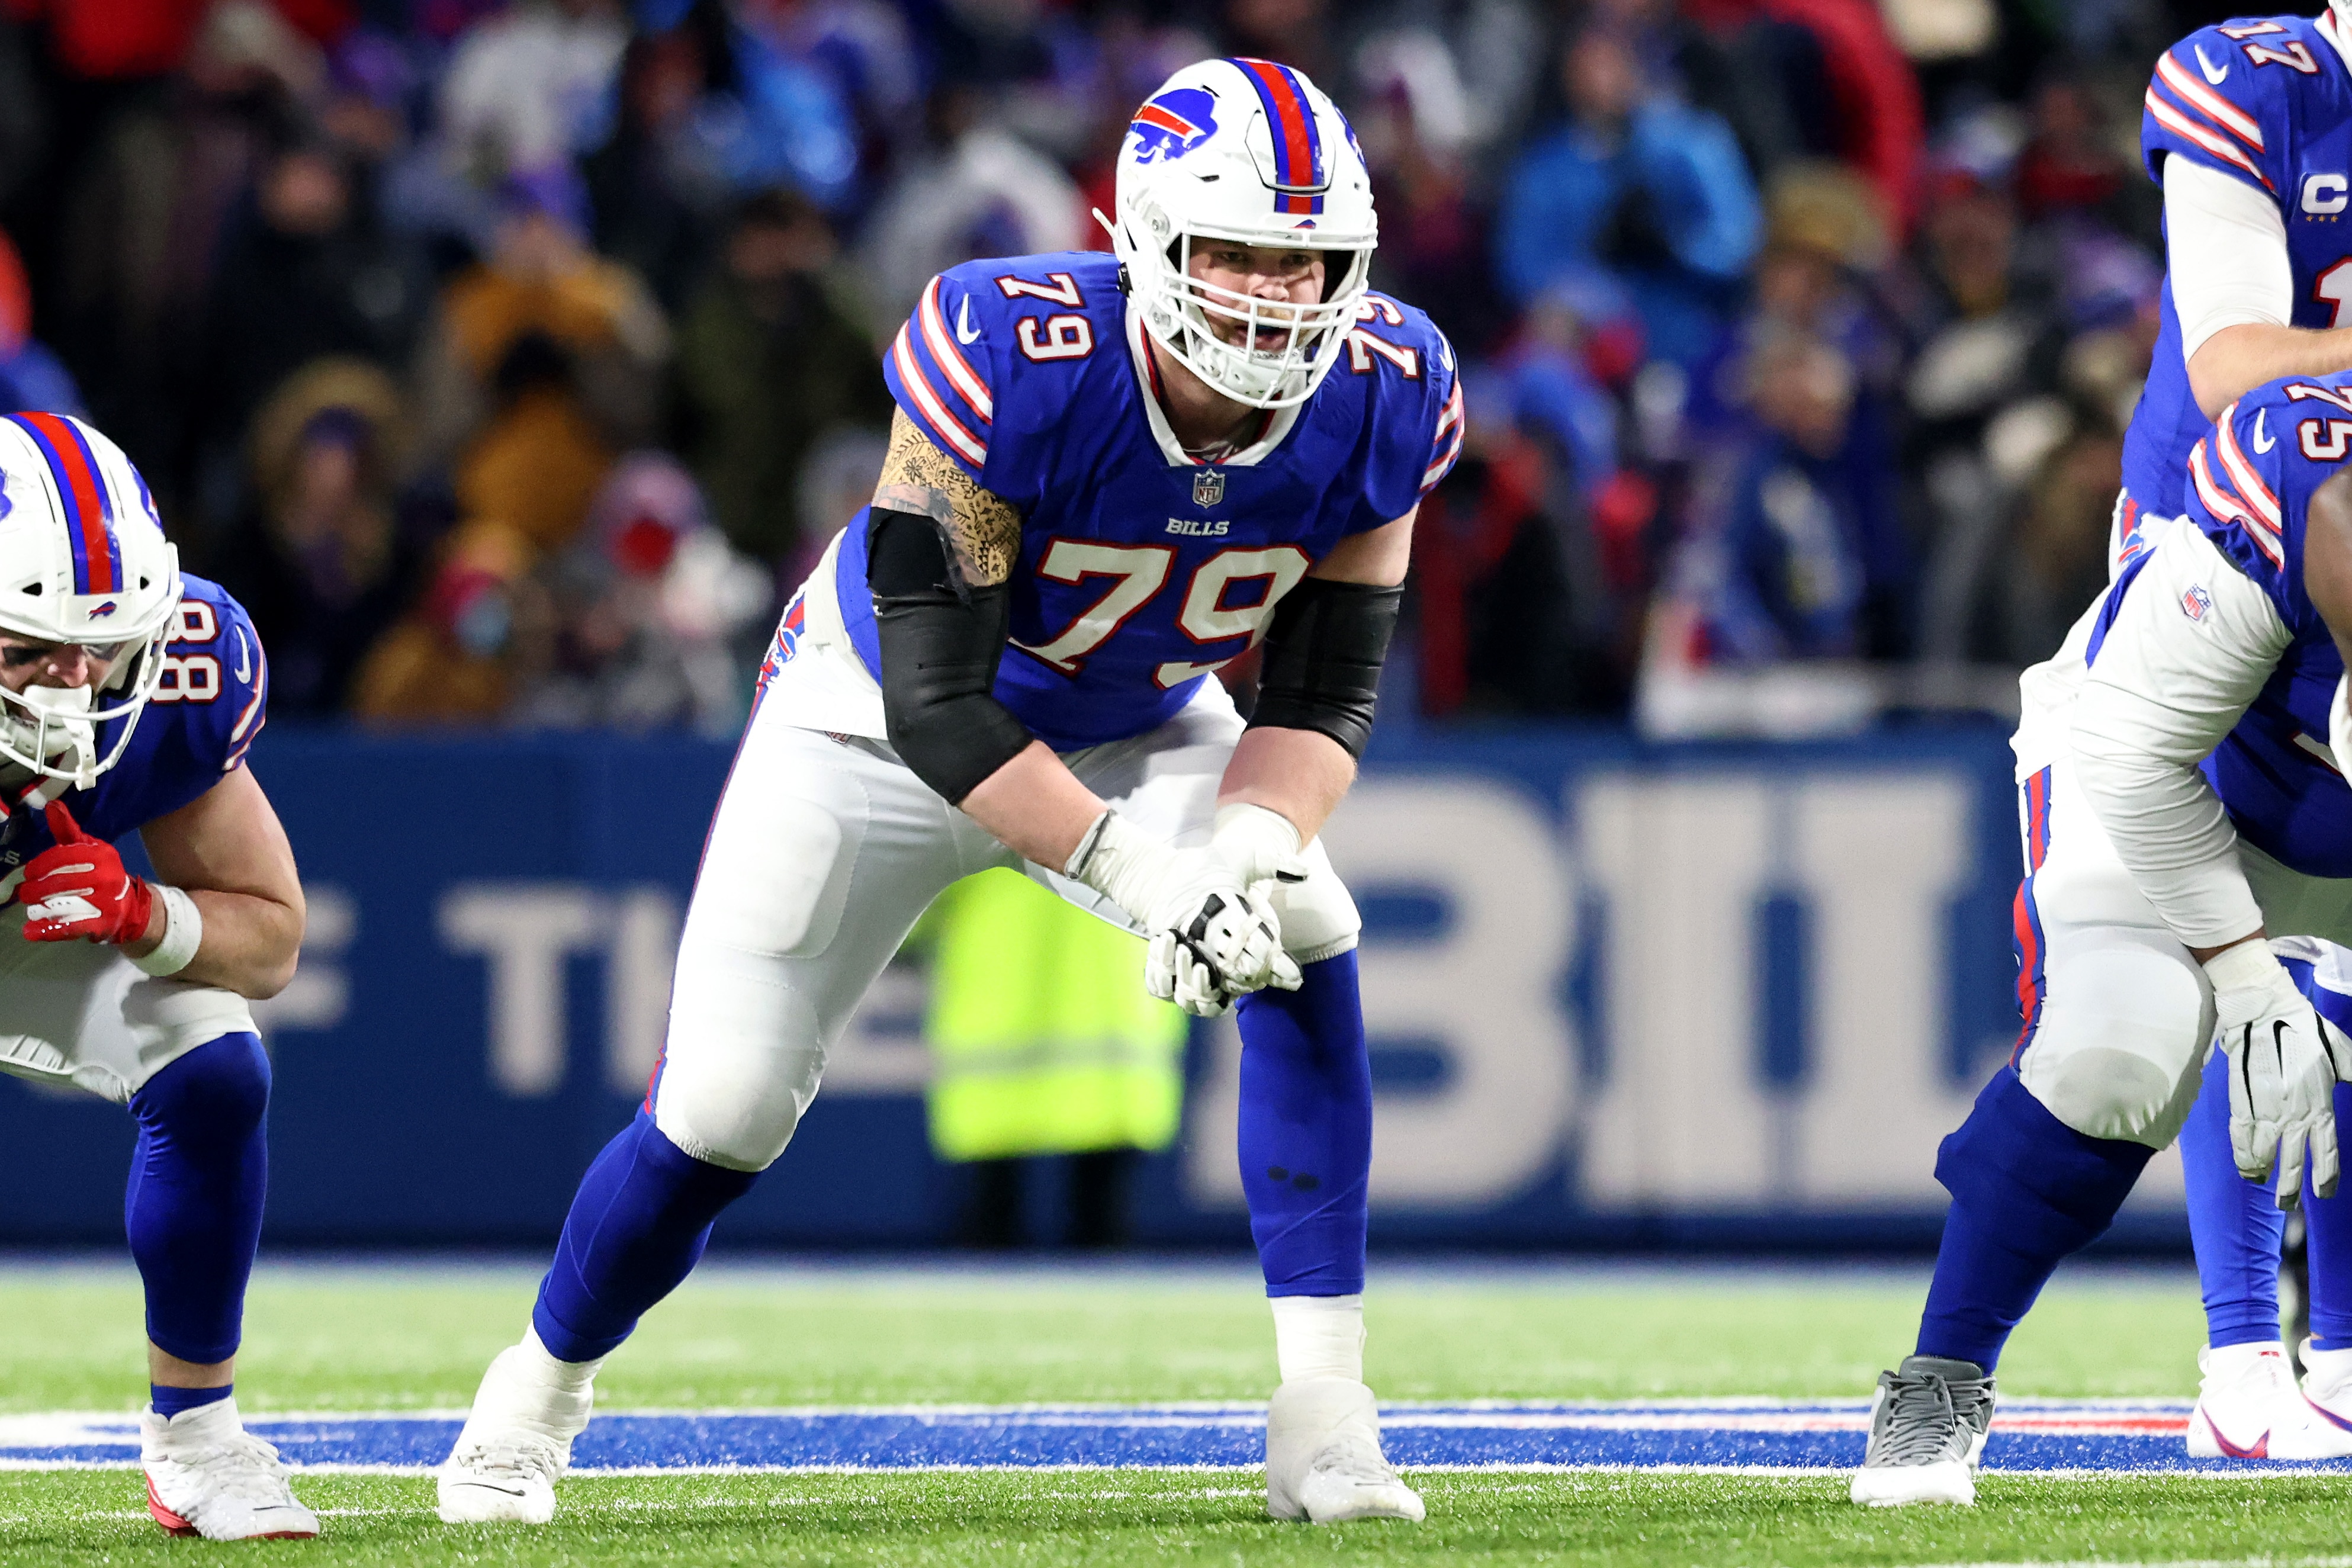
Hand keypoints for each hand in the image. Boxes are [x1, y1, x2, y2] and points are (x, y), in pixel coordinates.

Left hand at [17, 800, 153, 945]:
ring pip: (61, 904)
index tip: (30, 874)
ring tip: (31, 909)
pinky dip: (48, 930)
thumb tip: (51, 806)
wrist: (130, 907)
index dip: (40, 866)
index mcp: (102, 854)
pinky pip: (70, 926)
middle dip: (35, 889)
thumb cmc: (101, 874)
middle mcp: (106, 875)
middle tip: (26, 893)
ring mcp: (105, 901)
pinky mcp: (102, 923)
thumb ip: (68, 830)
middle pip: (59, 882)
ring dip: (39, 908)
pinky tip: (31, 931)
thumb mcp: (89, 849)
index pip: (62, 857)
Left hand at [1069, 811, 1300, 1015]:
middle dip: (1228, 971)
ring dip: (1194, 980)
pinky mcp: (1170, 973)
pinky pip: (1166, 991)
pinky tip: (1163, 940)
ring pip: (1203, 1000)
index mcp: (1250, 940)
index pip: (1263, 963)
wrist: (1167, 876)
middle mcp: (1228, 963)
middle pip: (1237, 987)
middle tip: (1213, 948)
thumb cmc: (1208, 869)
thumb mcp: (1241, 859)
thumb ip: (1272, 863)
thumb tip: (1305, 872)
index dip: (1258, 960)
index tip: (1243, 939)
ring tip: (1184, 946)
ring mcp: (1199, 971)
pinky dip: (1162, 975)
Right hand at [2208, 943, 2340, 1208]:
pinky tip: (2243, 1165)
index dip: (2324, 1176)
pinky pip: (2239, 1134)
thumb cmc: (2306, 1030)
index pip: (2325, 1151)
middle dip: (2289, 1188)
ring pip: (2262, 1153)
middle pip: (2291, 1161)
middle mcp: (2292, 1112)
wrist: (2263, 1010)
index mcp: (2319, 1104)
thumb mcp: (2342, 1054)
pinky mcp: (2240, 1099)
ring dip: (2261, 1174)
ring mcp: (2263, 1108)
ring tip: (2262, 1186)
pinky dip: (2240, 1153)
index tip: (2323, 1193)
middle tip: (2287, 1205)